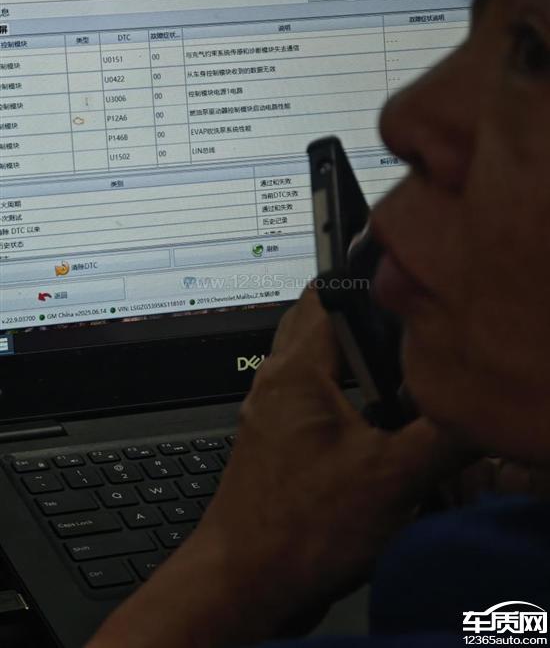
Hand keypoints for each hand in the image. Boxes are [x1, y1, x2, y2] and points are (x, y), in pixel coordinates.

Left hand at [87, 287, 466, 647]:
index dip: (366, 283)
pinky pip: (307, 398)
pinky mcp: (275, 442)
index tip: (397, 287)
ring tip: (388, 378)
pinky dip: (337, 395)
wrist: (243, 581)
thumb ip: (440, 436)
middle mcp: (275, 384)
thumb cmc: (295, 530)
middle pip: (315, 323)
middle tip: (398, 333)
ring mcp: (270, 413)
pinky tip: (366, 425)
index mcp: (296, 372)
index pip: (325, 295)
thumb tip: (471, 409)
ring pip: (312, 362)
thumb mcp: (389, 479)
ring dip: (348, 361)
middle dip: (359, 322)